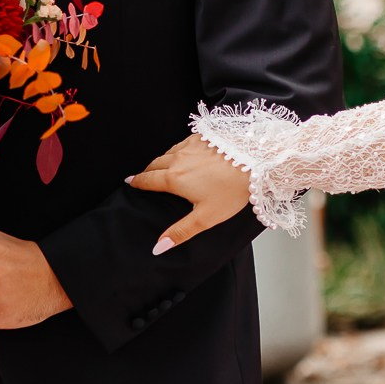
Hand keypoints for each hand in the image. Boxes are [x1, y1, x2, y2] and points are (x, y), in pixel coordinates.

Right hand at [126, 135, 250, 254]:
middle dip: (147, 171)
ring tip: (162, 166)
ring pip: (168, 152)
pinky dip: (178, 149)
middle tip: (144, 176)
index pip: (148, 180)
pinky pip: (183, 142)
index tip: (130, 182)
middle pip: (154, 164)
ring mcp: (190, 145)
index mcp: (174, 179)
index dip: (137, 182)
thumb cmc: (230, 191)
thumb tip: (158, 247)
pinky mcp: (204, 136)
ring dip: (162, 159)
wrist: (254, 160)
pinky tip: (184, 153)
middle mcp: (178, 159)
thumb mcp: (205, 217)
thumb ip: (180, 232)